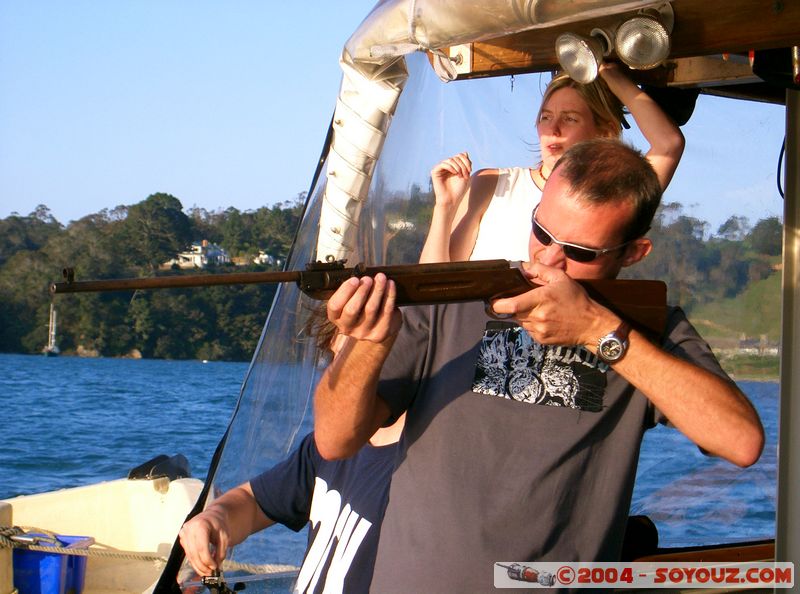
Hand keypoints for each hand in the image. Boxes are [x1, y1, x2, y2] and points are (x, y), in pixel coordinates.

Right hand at [179, 509, 227, 576]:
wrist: (212, 515)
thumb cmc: (219, 524)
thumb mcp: (224, 537)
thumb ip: (221, 551)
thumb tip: (215, 565)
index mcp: (201, 524)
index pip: (202, 547)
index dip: (207, 560)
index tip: (214, 567)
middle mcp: (189, 528)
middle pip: (194, 553)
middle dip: (202, 565)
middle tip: (210, 573)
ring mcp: (184, 532)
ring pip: (189, 555)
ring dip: (198, 566)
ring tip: (206, 572)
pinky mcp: (182, 537)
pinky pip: (188, 553)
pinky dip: (194, 561)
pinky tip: (201, 566)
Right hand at [327, 273, 402, 343]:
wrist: (377, 327)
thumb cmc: (362, 308)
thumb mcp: (351, 300)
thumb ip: (352, 290)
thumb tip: (360, 275)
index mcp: (336, 317)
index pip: (334, 306)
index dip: (344, 291)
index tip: (354, 279)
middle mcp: (347, 327)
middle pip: (352, 309)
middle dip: (361, 291)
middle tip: (368, 279)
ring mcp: (363, 332)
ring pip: (370, 309)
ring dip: (377, 290)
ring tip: (381, 278)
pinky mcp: (379, 333)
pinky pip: (386, 312)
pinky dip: (389, 295)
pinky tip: (390, 285)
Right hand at [431, 152, 471, 207]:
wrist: (451, 200)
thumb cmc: (459, 189)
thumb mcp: (466, 174)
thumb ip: (466, 163)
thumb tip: (465, 152)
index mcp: (453, 166)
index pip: (460, 155)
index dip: (466, 161)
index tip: (470, 171)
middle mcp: (446, 166)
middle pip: (456, 157)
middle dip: (463, 165)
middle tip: (465, 175)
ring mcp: (440, 168)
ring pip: (450, 160)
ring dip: (458, 167)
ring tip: (460, 175)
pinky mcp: (435, 172)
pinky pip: (443, 164)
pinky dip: (451, 167)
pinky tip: (455, 173)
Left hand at [490, 263, 615, 347]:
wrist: (592, 325)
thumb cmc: (577, 300)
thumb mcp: (561, 278)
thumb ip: (540, 270)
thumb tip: (523, 268)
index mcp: (541, 299)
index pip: (510, 306)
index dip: (497, 304)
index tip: (493, 301)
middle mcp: (537, 317)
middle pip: (513, 313)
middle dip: (515, 307)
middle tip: (527, 301)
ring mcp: (539, 330)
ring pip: (520, 322)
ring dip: (524, 315)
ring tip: (541, 310)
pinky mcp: (541, 340)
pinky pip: (528, 331)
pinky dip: (532, 324)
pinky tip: (546, 319)